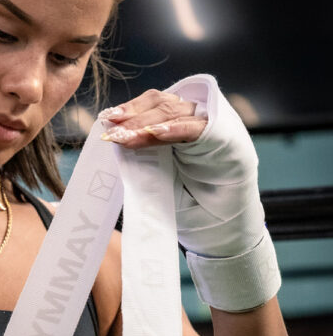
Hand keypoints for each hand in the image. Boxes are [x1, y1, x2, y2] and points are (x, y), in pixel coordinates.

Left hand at [100, 75, 279, 310]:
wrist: (221, 231)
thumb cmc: (188, 205)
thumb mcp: (159, 174)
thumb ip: (145, 154)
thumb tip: (114, 138)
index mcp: (182, 124)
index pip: (155, 103)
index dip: (131, 108)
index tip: (106, 119)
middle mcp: (201, 120)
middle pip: (164, 105)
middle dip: (134, 118)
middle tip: (111, 131)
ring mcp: (217, 128)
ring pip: (178, 112)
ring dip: (147, 124)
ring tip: (124, 137)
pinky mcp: (228, 141)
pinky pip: (199, 129)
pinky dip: (175, 129)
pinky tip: (154, 133)